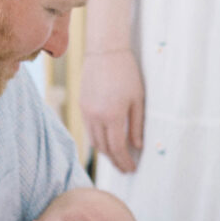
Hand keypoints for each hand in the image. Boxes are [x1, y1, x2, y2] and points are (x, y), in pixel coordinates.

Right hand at [80, 48, 144, 173]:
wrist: (105, 51)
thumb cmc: (126, 72)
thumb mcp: (137, 99)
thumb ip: (137, 125)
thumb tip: (137, 146)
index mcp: (112, 116)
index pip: (118, 148)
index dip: (125, 161)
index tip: (132, 169)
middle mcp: (96, 117)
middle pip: (104, 149)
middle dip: (115, 161)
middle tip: (125, 168)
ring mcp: (86, 112)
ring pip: (94, 142)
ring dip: (106, 153)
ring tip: (117, 158)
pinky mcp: (82, 106)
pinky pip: (89, 130)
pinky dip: (98, 140)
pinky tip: (107, 141)